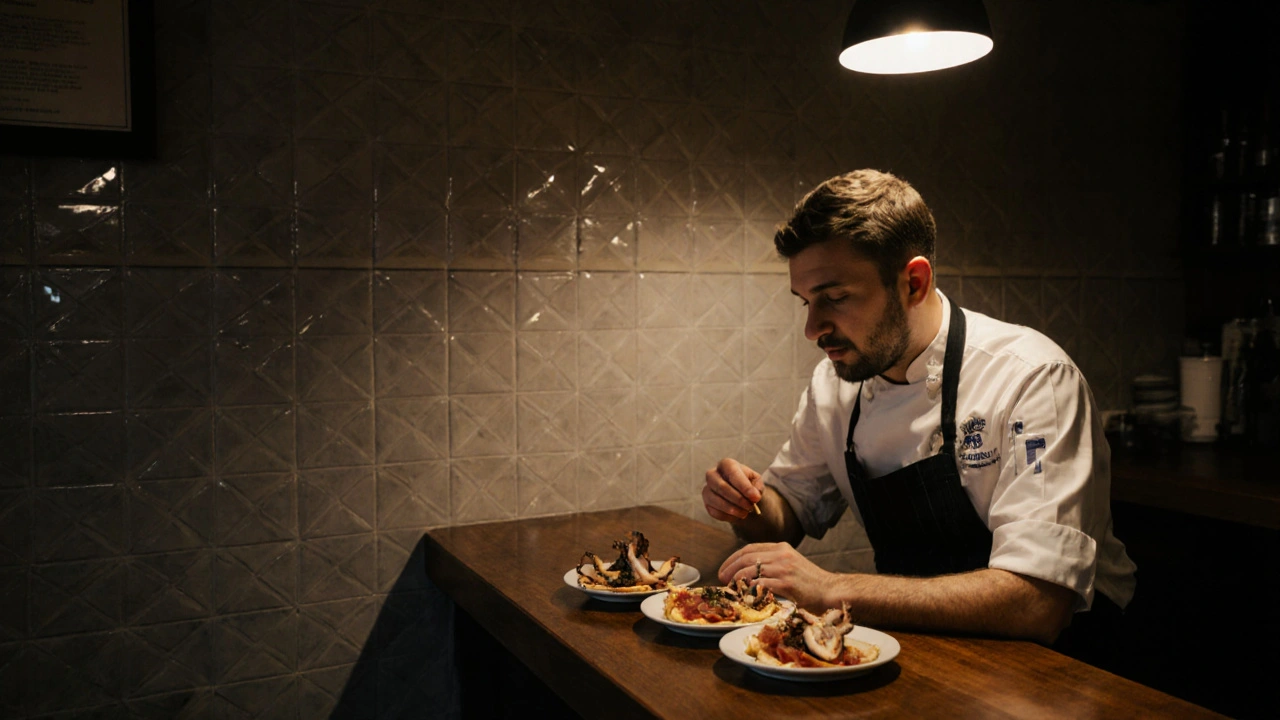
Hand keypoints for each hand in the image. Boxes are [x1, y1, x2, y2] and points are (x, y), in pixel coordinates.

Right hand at [702, 458, 762, 520]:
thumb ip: (757, 486)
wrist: (739, 492)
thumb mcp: (756, 481)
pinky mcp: (706, 503)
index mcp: (726, 464)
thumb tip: (754, 496)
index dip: (744, 486)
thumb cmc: (747, 483)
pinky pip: (714, 512)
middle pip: (722, 487)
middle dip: (738, 499)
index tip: (755, 498)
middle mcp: (712, 474)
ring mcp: (707, 489)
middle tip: (750, 507)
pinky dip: (728, 516)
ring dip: (733, 509)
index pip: (733, 474)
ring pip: (717, 501)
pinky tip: (737, 515)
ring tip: (745, 512)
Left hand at [719, 542, 836, 610]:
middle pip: (746, 558)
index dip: (732, 558)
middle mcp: (781, 555)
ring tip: (730, 589)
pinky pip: (759, 584)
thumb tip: (748, 572)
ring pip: (750, 570)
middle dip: (730, 569)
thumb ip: (773, 563)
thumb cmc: (811, 582)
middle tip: (722, 579)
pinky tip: (743, 596)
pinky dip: (748, 590)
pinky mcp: (786, 584)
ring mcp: (784, 569)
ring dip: (736, 580)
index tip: (724, 569)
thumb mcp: (791, 564)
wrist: (831, 592)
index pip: (749, 548)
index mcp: (781, 548)